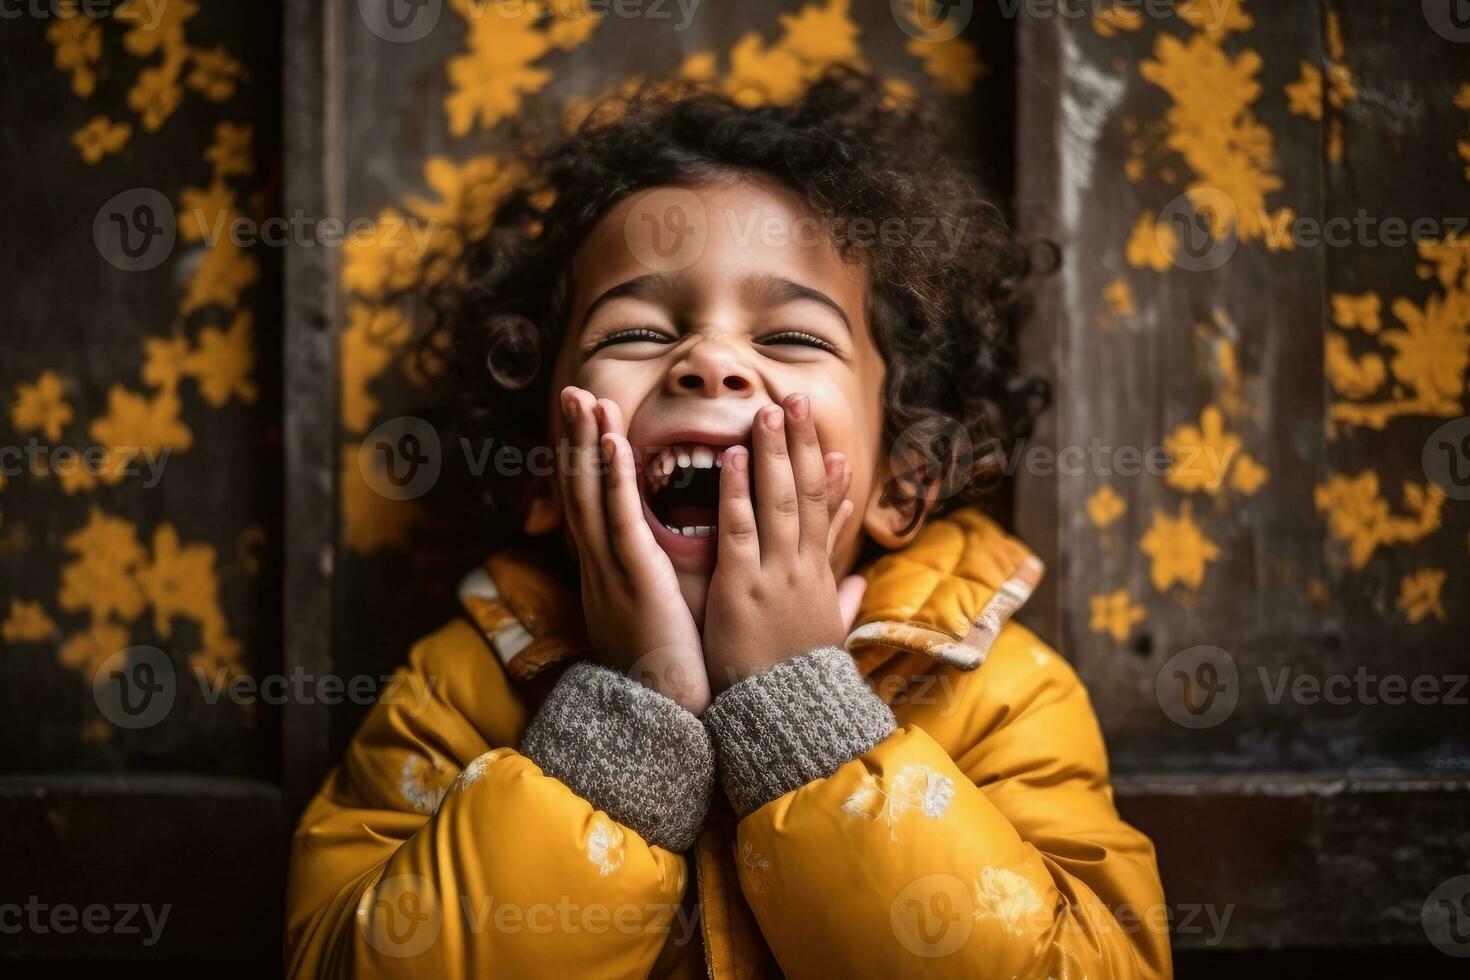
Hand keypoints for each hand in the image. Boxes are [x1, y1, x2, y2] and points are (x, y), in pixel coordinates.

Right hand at [558, 386, 710, 713]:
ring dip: (587, 444)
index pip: (591, 506)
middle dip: (577, 440)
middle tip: (575, 392)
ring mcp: (611, 571)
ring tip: (587, 400)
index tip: (588, 423)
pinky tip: (610, 443)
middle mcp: (600, 566)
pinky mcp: (634, 579)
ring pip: (591, 495)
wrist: (663, 718)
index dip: (585, 462)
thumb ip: (657, 585)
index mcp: (609, 573)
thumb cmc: (669, 674)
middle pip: (581, 490)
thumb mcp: (658, 618)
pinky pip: (619, 519)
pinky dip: (612, 478)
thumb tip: (662, 568)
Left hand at [701, 394, 858, 694]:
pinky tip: (732, 457)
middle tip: (796, 400)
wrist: (783, 722)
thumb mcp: (826, 635)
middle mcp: (802, 569)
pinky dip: (737, 490)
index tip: (827, 441)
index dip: (825, 473)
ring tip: (768, 411)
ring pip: (778, 502)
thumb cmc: (795, 682)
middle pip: (806, 494)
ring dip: (774, 453)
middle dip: (801, 445)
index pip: (826, 514)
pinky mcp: (741, 588)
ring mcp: (774, 575)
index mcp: (819, 578)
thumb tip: (861, 579)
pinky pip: (739, 529)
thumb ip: (844, 601)